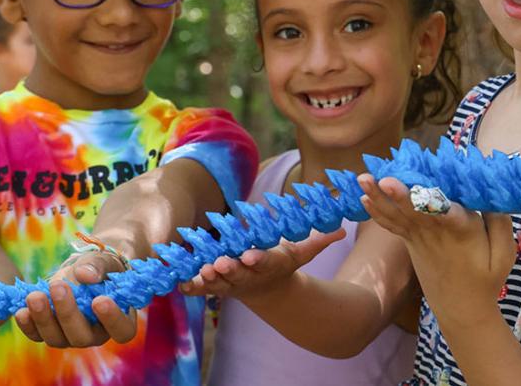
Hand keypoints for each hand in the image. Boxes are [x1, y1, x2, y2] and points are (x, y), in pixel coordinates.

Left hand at [14, 250, 136, 346]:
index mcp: (120, 320)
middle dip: (68, 313)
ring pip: (57, 339)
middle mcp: (96, 335)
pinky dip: (28, 325)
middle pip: (83, 337)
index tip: (99, 300)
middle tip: (58, 286)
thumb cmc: (101, 268)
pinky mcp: (50, 333)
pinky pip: (37, 335)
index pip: (122, 331)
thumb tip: (84, 275)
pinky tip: (21, 311)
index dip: (112, 319)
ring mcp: (71, 337)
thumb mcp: (104, 261)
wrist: (83, 271)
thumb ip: (98, 266)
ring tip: (34, 296)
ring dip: (44, 318)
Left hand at [179, 229, 345, 298]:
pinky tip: (179, 281)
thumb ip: (318, 242)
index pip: (263, 261)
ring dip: (208, 279)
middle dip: (228, 269)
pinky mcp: (214, 286)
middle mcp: (247, 276)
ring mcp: (229, 284)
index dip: (256, 259)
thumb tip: (341, 230)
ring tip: (201, 270)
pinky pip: (199, 288)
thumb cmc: (283, 263)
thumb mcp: (301, 253)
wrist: (267, 290)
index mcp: (268, 265)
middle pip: (237, 273)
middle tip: (219, 264)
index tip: (249, 256)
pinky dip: (189, 286)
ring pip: (216, 283)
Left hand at [360, 174, 513, 318]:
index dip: (430, 201)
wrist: (462, 309)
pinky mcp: (410, 243)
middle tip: (381, 178)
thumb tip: (491, 196)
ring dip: (379, 197)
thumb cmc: (485, 279)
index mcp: (462, 230)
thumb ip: (500, 223)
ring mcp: (419, 238)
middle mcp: (436, 232)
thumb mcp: (504, 255)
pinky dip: (378, 212)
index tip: (419, 188)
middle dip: (398, 193)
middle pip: (415, 210)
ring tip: (362, 179)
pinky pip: (392, 225)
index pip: (446, 213)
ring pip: (398, 214)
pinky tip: (364, 198)